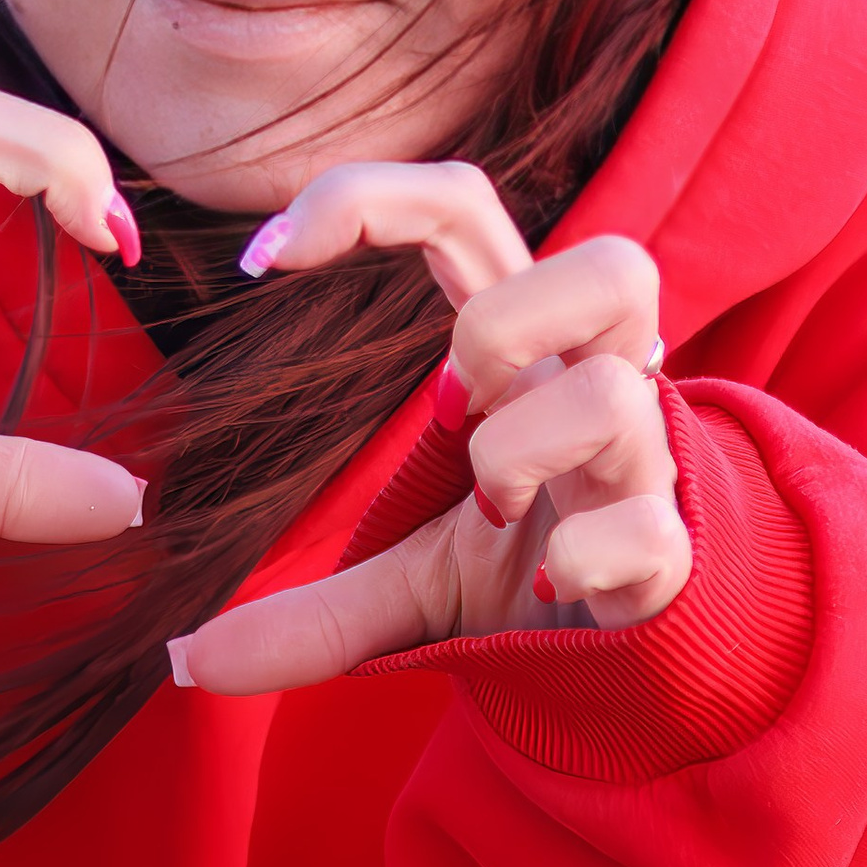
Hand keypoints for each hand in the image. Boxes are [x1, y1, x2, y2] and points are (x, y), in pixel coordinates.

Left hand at [175, 163, 688, 693]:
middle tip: (448, 404)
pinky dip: (578, 557)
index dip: (367, 199)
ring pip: (615, 393)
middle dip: (506, 324)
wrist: (649, 667)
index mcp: (531, 356)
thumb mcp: (416, 582)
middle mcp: (604, 385)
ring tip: (492, 507)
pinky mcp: (676, 550)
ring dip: (519, 452)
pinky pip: (643, 531)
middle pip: (612, 262)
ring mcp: (650, 465)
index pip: (467, 211)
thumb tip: (190, 661)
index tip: (266, 257)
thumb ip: (312, 610)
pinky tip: (551, 583)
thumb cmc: (537, 569)